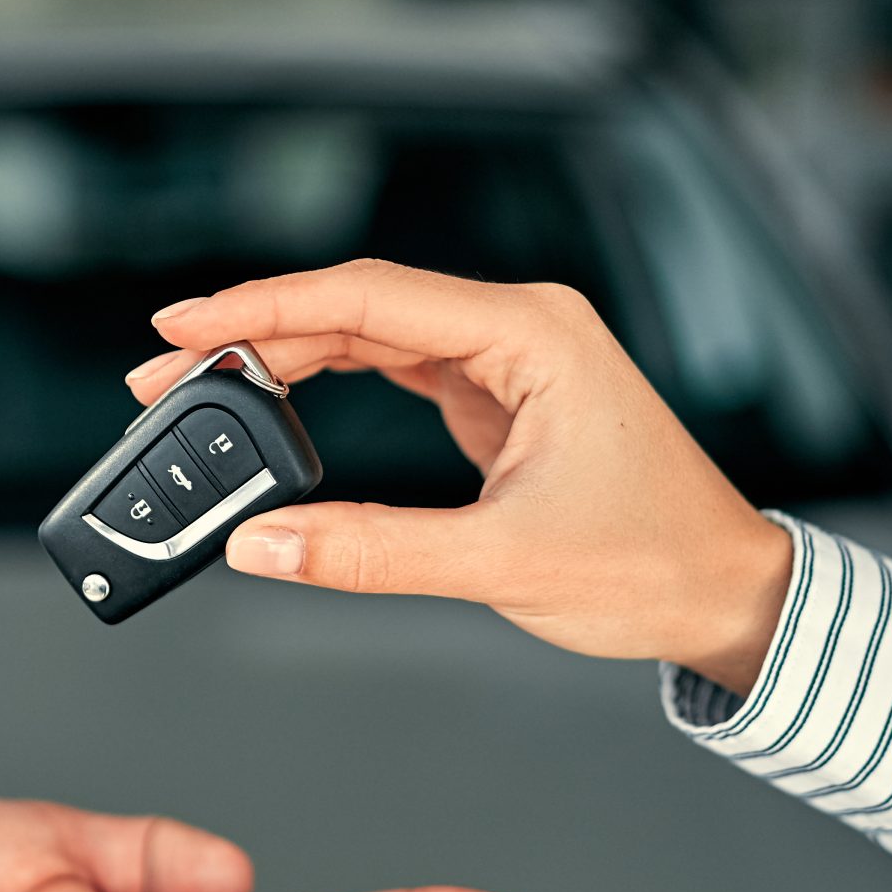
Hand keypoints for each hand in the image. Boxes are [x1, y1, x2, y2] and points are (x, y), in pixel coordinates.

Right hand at [126, 259, 792, 694]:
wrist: (728, 594)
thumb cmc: (654, 564)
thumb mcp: (502, 564)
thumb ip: (371, 551)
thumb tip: (263, 543)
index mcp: (533, 334)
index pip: (368, 298)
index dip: (264, 305)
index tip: (182, 321)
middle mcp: (519, 327)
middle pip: (356, 307)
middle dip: (253, 334)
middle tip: (163, 371)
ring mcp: (507, 357)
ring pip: (367, 335)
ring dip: (283, 357)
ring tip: (198, 387)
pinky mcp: (496, 394)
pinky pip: (392, 368)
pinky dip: (324, 384)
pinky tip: (270, 401)